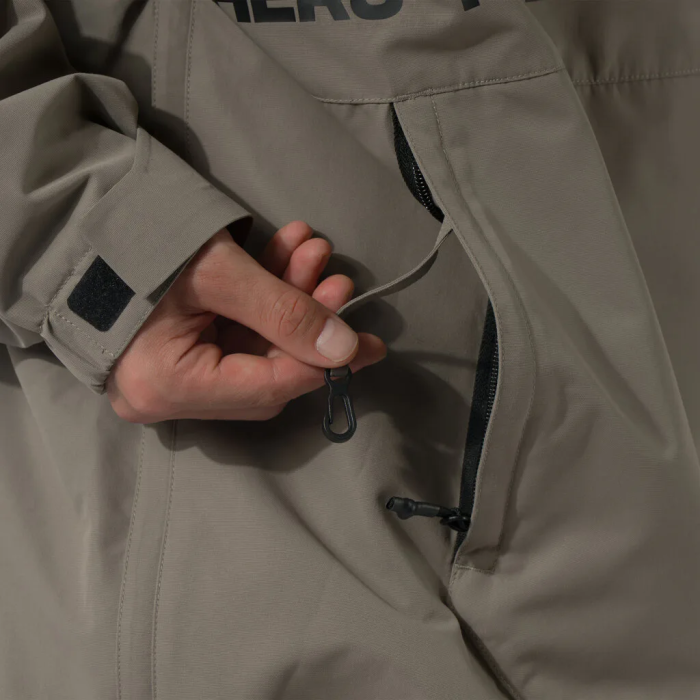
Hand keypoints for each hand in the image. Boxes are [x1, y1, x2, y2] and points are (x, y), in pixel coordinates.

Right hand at [106, 221, 385, 422]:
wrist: (76, 220)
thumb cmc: (137, 244)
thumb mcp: (218, 272)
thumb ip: (284, 312)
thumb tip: (346, 350)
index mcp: (168, 386)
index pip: (266, 388)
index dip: (323, 364)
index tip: (367, 345)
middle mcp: (169, 394)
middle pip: (264, 371)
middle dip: (305, 323)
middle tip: (338, 281)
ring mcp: (173, 374)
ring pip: (254, 348)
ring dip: (289, 301)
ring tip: (313, 253)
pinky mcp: (179, 349)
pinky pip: (234, 332)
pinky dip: (264, 298)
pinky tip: (287, 254)